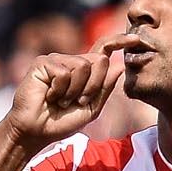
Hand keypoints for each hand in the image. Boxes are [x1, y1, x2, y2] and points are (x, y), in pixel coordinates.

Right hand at [5, 48, 123, 151]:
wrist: (36, 131)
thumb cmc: (61, 122)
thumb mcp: (90, 108)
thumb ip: (104, 88)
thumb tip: (119, 65)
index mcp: (83, 71)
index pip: (103, 50)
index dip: (119, 42)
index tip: (135, 39)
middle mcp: (70, 61)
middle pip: (99, 60)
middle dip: (93, 86)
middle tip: (77, 101)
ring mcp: (56, 60)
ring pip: (83, 66)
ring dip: (75, 91)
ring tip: (62, 100)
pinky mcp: (42, 63)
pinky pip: (64, 73)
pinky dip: (60, 90)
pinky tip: (50, 96)